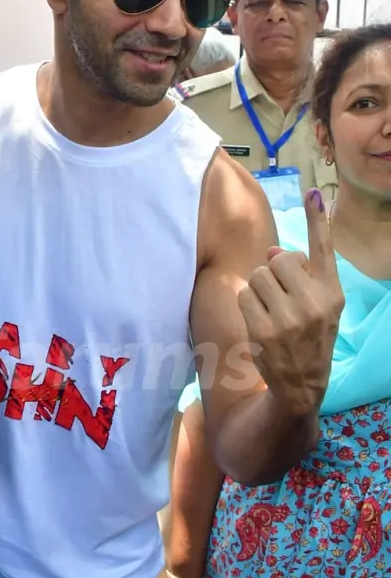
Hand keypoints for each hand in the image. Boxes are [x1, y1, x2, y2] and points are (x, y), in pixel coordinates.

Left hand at [238, 188, 343, 419]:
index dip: (318, 220)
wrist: (302, 384)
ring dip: (258, 288)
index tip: (314, 193)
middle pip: (277, 259)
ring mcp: (289, 317)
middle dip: (272, 271)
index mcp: (332, 293)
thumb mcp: (318, 306)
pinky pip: (244, 293)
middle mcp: (315, 302)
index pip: (324, 249)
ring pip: (258, 274)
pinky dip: (247, 303)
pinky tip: (260, 321)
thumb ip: (302, 275)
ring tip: (270, 310)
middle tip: (280, 294)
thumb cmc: (308, 336)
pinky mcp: (264, 328)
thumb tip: (273, 249)